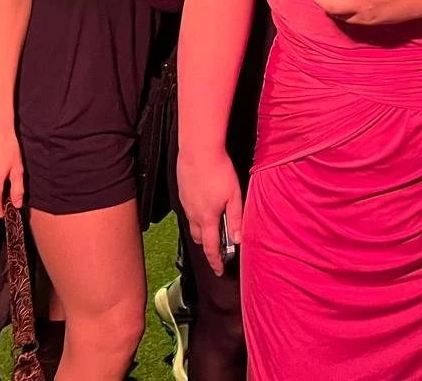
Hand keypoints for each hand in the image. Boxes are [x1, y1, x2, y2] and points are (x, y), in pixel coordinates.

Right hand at [178, 147, 242, 275]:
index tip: (219, 270)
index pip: (210, 248)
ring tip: (214, 226)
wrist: (198, 150)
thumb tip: (239, 239)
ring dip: (202, 230)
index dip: (215, 261)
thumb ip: (236, 218)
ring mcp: (186, 204)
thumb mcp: (234, 195)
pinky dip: (197, 216)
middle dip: (208, 246)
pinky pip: (189, 212)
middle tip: (219, 247)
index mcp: (207, 218)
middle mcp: (193, 214)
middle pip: (199, 238)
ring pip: (193, 225)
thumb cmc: (219, 170)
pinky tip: (205, 206)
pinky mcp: (182, 193)